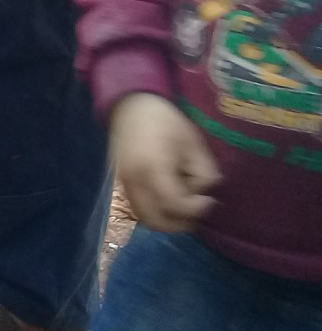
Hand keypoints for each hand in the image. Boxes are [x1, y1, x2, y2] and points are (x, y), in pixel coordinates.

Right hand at [109, 93, 220, 230]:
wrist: (131, 108)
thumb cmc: (166, 122)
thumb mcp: (194, 144)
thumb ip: (204, 173)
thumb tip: (204, 193)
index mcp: (153, 168)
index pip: (175, 204)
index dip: (196, 209)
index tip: (209, 200)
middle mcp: (134, 181)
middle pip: (156, 220)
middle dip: (180, 222)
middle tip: (197, 211)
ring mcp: (124, 184)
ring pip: (145, 218)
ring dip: (167, 220)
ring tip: (183, 207)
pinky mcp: (121, 184)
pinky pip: (138, 209)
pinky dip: (155, 213)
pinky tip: (168, 200)